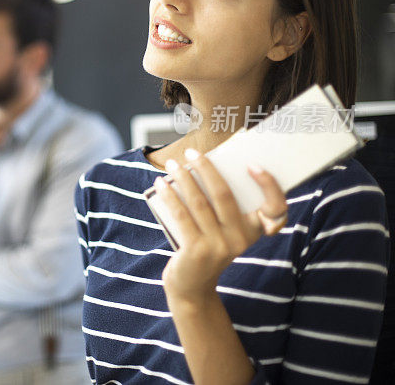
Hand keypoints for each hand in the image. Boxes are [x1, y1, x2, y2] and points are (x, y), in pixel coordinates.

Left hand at [157, 148, 287, 303]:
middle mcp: (241, 239)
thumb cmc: (208, 247)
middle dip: (206, 168)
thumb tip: (205, 167)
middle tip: (191, 152)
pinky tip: (161, 183)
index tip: (252, 164)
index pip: (276, 208)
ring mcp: (219, 246)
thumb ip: (223, 206)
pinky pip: (182, 215)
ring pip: (199, 201)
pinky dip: (170, 195)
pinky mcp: (197, 251)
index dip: (269, 185)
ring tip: (172, 164)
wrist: (192, 286)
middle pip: (225, 194)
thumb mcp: (224, 230)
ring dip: (183, 178)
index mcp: (254, 231)